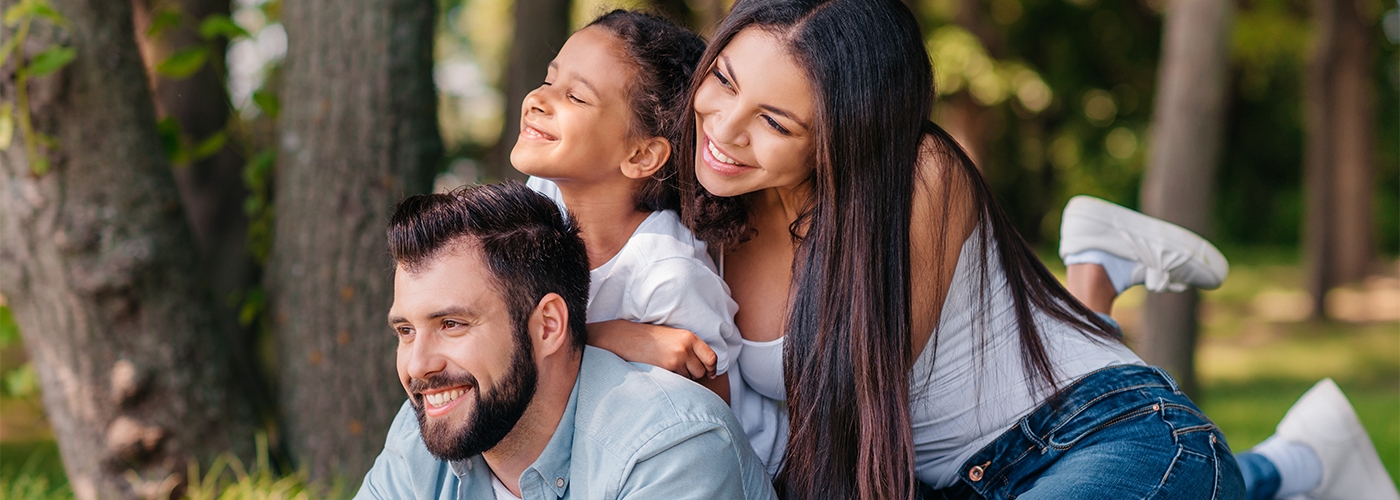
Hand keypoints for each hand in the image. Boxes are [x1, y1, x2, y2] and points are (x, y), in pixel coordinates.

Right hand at [587, 320, 717, 379]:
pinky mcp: (667, 369)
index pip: (711, 357)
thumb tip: (704, 365)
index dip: (712, 368)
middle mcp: (685, 348)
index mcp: (689, 337)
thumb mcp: (672, 335)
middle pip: (701, 371)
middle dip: (695, 374)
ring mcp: (676, 360)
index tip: (710, 372)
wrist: (627, 338)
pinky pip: (679, 381)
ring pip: (690, 378)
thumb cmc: (649, 337)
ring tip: (670, 369)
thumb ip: (688, 346)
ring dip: (684, 378)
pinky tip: (665, 373)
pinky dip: (675, 381)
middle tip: (684, 371)